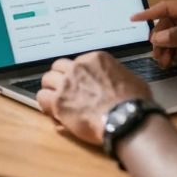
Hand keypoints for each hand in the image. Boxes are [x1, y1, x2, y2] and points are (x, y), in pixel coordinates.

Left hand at [37, 52, 152, 145]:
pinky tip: (53, 112)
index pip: (77, 62)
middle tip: (64, 91)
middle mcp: (78, 67)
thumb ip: (117, 76)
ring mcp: (66, 83)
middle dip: (59, 78)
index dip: (76, 75)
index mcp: (95, 59)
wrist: (126, 117)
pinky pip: (42, 98)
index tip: (79, 84)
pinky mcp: (59, 101)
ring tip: (56, 101)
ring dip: (51, 90)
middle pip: (58, 67)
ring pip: (47, 80)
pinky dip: (46, 105)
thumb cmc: (134, 102)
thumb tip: (117, 83)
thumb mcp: (131, 79)